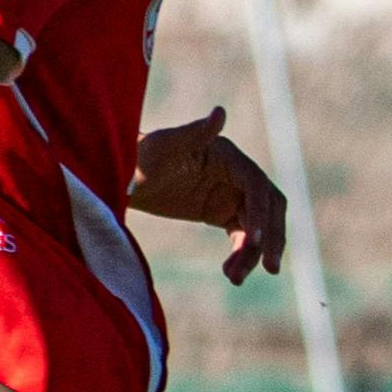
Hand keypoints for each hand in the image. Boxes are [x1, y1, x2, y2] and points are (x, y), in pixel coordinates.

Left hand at [130, 108, 287, 283]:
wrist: (119, 176)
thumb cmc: (137, 156)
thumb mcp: (163, 146)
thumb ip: (194, 133)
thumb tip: (220, 112)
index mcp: (228, 156)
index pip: (256, 186)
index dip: (259, 213)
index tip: (254, 241)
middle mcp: (237, 175)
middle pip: (268, 209)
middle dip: (272, 238)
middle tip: (270, 268)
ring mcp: (232, 195)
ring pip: (258, 228)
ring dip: (253, 254)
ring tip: (235, 279)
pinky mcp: (222, 212)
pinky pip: (242, 238)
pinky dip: (241, 256)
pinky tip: (230, 273)